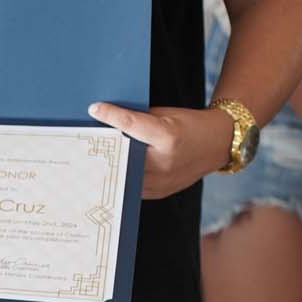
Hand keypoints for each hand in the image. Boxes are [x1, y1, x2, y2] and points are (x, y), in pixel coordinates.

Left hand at [87, 102, 234, 199]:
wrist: (217, 144)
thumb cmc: (190, 124)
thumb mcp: (166, 115)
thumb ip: (139, 119)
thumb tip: (109, 119)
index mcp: (168, 138)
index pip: (132, 124)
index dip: (111, 115)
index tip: (95, 109)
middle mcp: (164, 163)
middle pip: (123, 155)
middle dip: (105, 147)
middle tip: (84, 141)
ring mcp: (163, 182)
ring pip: (125, 175)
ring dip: (109, 167)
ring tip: (90, 159)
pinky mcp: (160, 192)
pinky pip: (132, 187)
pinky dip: (121, 177)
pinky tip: (108, 171)